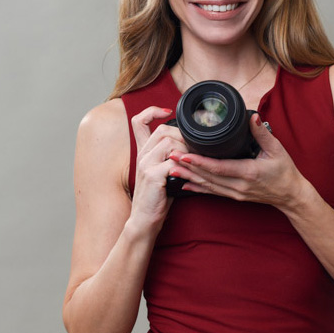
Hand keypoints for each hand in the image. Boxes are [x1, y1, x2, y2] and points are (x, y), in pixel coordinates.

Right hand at [130, 107, 188, 225]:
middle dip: (183, 136)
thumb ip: (170, 157)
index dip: (152, 111)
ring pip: (169, 143)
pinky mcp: (152, 176)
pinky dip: (186, 165)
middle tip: (195, 148)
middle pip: (163, 130)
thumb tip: (193, 145)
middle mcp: (142, 155)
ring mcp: (145, 164)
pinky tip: (189, 172)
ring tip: (194, 162)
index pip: (138, 121)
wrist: (144, 221)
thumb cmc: (157, 198)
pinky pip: (173, 161)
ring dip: (186, 150)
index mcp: (143, 152)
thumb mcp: (162, 173)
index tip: (167, 112)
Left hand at [169, 113, 309, 209]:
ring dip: (188, 177)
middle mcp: (238, 185)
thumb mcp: (277, 149)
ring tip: (171, 169)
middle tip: (170, 157)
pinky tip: (184, 183)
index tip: (185, 155)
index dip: (200, 162)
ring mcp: (235, 193)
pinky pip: (212, 192)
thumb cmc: (285, 171)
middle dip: (188, 167)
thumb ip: (262, 133)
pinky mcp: (234, 196)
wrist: (291, 195)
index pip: (219, 167)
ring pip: (207, 185)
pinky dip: (197, 187)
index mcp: (248, 172)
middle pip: (208, 177)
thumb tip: (252, 117)